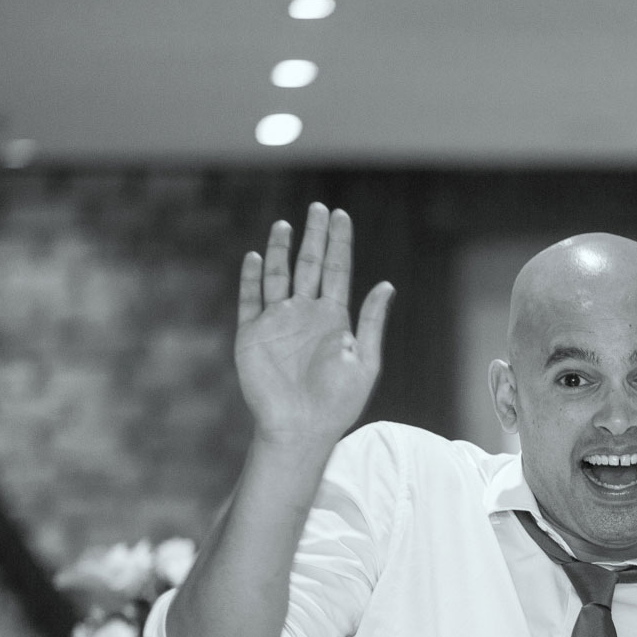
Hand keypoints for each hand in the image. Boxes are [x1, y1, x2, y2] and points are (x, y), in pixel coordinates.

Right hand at [236, 202, 394, 453]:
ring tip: (286, 224)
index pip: (337, 271)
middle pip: (309, 265)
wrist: (302, 428)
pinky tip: (256, 257)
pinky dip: (252, 278)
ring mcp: (278, 322)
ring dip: (282, 250)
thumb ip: (372, 320)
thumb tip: (386, 284)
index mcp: (334, 318)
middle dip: (314, 237)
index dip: (340, 243)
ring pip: (279, 276)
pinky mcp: (253, 334)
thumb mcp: (365, 360)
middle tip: (319, 208)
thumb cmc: (339, 402)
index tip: (341, 215)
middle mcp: (305, 315)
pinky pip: (250, 300)